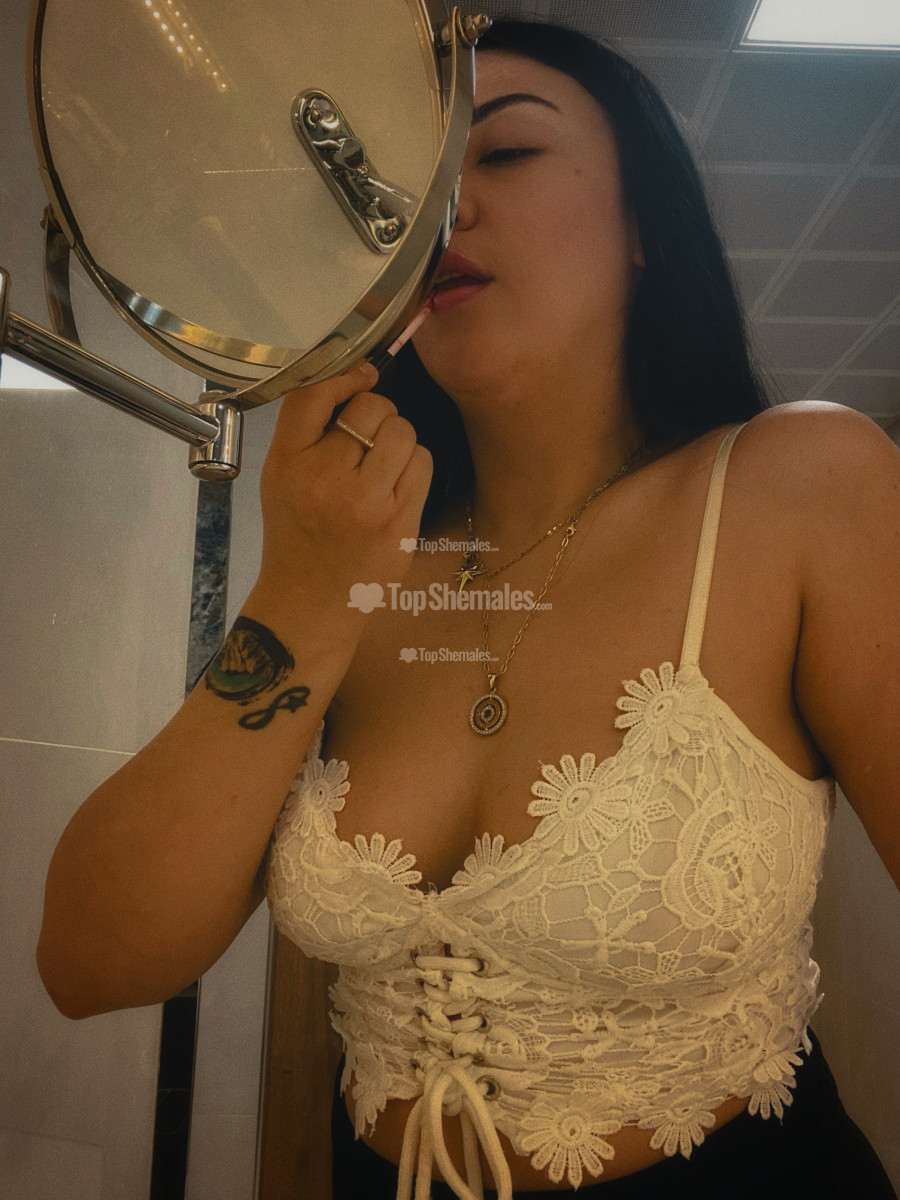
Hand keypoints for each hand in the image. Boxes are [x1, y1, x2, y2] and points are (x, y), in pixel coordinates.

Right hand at [252, 362, 431, 625]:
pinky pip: (422, 463)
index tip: (359, 378)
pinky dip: (414, 465)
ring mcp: (365, 503)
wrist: (308, 602)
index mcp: (288, 463)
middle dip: (376, 414)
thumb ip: (308, 430)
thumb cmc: (296, 534)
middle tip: (368, 439)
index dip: (344, 376)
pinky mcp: (399, 523)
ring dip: (398, 440)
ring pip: (403, 432)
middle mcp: (325, 479)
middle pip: (371, 408)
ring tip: (382, 464)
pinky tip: (397, 485)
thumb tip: (357, 378)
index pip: (314, 395)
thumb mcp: (280, 476)